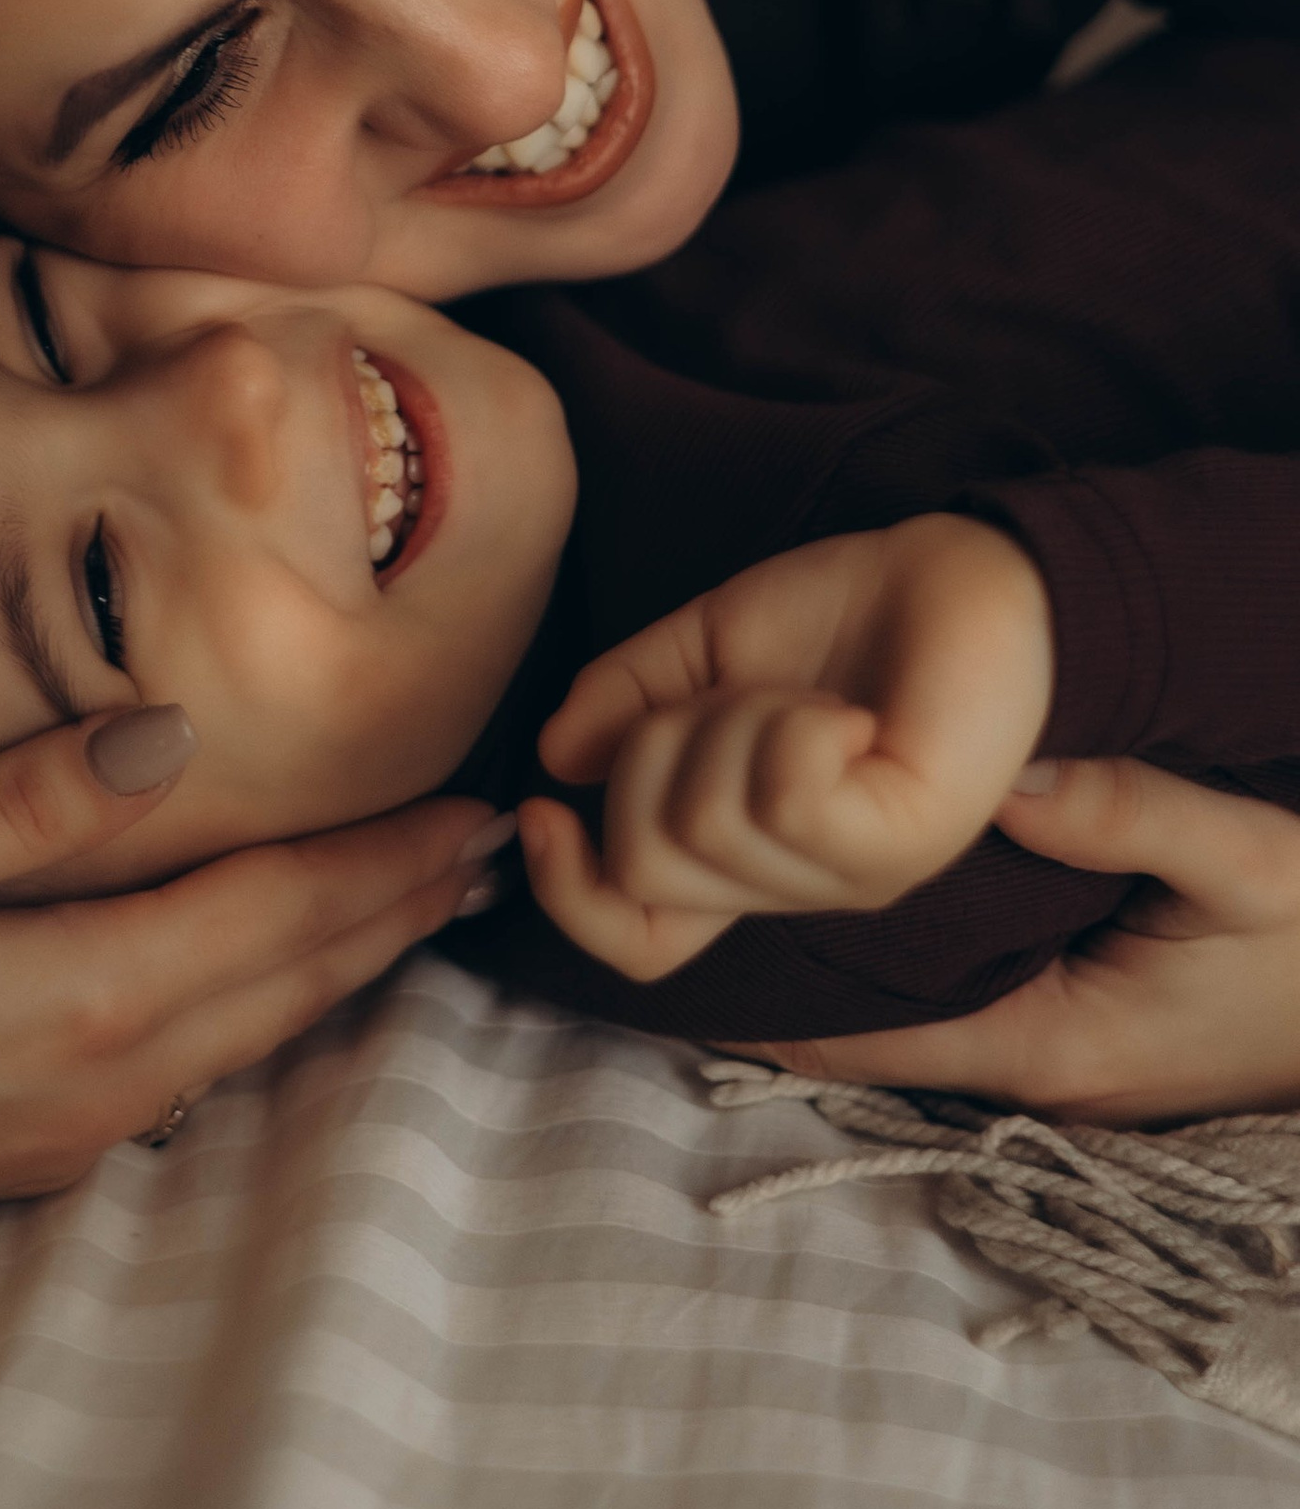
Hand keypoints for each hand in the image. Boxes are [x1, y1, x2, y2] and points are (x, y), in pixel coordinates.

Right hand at [0, 708, 493, 1270]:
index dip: (384, 861)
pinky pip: (188, 1077)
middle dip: (399, 917)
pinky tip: (270, 997)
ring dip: (344, 973)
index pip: (275, 916)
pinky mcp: (16, 1155)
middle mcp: (94, 1081)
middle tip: (500, 858)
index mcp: (72, 997)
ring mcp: (60, 1132)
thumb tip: (167, 740)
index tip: (479, 810)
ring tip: (420, 916)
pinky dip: (263, 1018)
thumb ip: (12, 804)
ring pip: (249, 1040)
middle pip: (289, 986)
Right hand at [519, 513, 1053, 981]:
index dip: (566, 893)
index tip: (544, 807)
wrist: (964, 571)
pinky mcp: (906, 839)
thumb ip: (622, 698)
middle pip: (646, 863)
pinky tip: (846, 714)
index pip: (635, 938)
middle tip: (741, 700)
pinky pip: (786, 801)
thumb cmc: (850, 612)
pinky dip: (792, 729)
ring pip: (706, 826)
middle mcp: (797, 882)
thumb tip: (553, 756)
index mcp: (745, 850)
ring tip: (807, 701)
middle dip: (657, 748)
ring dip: (734, 724)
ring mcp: (855, 872)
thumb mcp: (702, 647)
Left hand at [730, 756, 1299, 1120]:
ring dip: (836, 952)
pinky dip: (903, 948)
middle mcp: (1033, 1069)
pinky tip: (863, 876)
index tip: (680, 920)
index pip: (863, 1037)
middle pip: (866, 1028)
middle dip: (778, 962)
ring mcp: (1056, 1057)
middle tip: (684, 871)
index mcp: (1051, 1045)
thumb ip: (1132, 813)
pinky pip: (961, 994)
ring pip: (906, 1011)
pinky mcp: (1080, 1032)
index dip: (763, 989)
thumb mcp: (1251, 866)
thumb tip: (1008, 769)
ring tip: (740, 865)